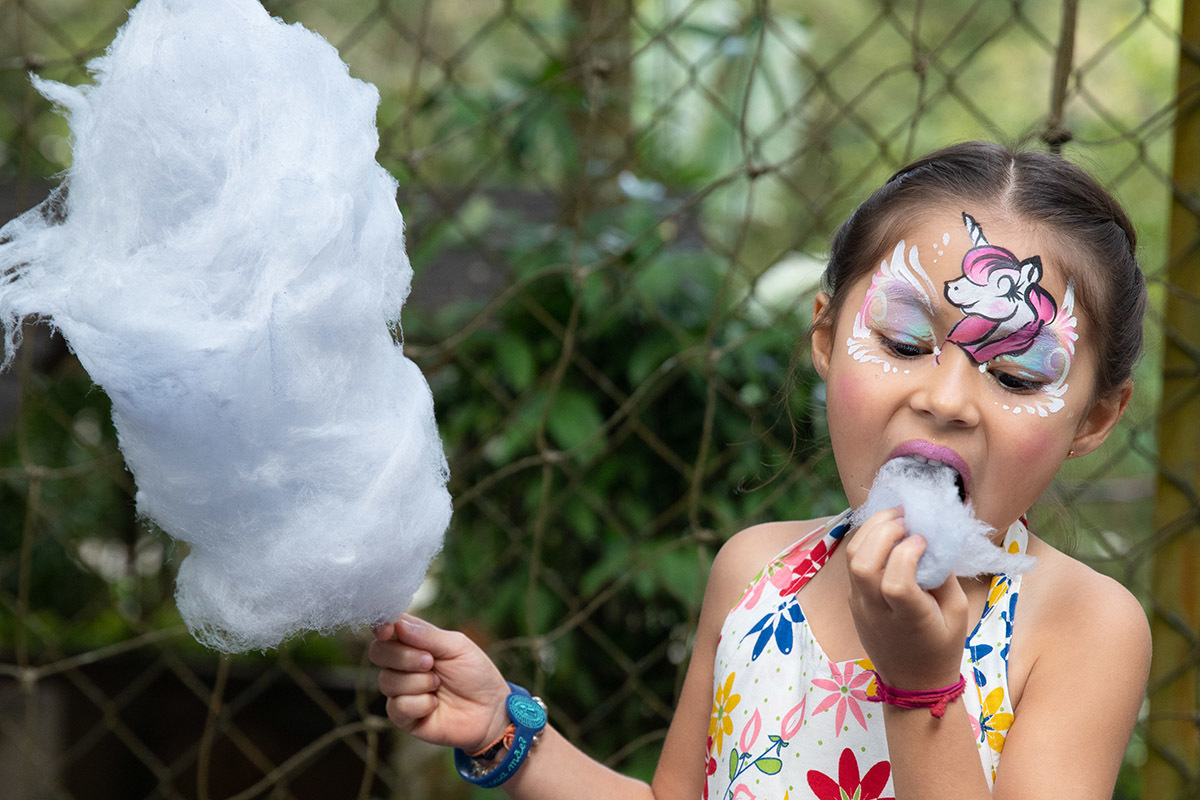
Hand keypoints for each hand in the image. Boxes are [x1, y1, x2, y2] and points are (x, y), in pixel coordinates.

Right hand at [369, 615, 511, 752]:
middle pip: (378, 652)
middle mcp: (402, 664)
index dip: (382, 627)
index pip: (387, 629)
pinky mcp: (403, 716)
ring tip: (438, 685)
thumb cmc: (476, 674)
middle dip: (403, 656)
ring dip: (418, 682)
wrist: (489, 711)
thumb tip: (397, 625)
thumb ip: (427, 635)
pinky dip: (420, 704)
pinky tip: (435, 705)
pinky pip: (397, 706)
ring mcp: (401, 690)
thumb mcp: (457, 646)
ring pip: (387, 681)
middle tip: (430, 662)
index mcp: (415, 641)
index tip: (389, 630)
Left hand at [844, 507, 968, 689]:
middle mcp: (876, 612)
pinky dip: (865, 541)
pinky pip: (851, 565)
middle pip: (862, 564)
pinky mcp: (852, 600)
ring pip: (850, 559)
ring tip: (894, 516)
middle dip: (881, 531)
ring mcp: (859, 606)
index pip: (894, 583)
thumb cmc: (942, 647)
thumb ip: (944, 575)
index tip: (923, 540)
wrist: (913, 683)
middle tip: (904, 516)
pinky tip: (885, 532)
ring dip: (869, 530)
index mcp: (908, 620)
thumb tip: (933, 537)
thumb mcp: (958, 613)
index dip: (906, 554)